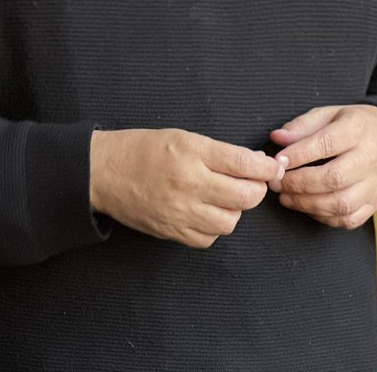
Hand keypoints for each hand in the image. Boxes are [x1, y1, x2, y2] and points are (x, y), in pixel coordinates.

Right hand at [90, 128, 282, 248]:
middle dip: (255, 190)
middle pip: (245, 197)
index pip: (244, 164)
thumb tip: (254, 164)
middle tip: (250, 182)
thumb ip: (218, 153)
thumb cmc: (141, 149)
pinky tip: (204, 211)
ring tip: (222, 196)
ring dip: (234, 210)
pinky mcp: (173, 232)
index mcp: (191, 151)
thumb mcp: (181, 137)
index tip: (273, 168)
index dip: (266, 168)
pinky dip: (213, 226)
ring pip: (230, 221)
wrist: (103, 172)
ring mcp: (181, 211)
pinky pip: (209, 237)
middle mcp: (189, 183)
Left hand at [270, 103, 376, 227]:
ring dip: (308, 203)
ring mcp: (375, 184)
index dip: (299, 154)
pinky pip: (350, 219)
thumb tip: (277, 138)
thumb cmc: (353, 125)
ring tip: (286, 197)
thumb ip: (303, 125)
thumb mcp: (329, 114)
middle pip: (334, 178)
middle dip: (299, 183)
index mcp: (356, 130)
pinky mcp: (375, 202)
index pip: (326, 144)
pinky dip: (325, 217)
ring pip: (342, 203)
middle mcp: (369, 159)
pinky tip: (308, 207)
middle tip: (276, 183)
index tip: (277, 160)